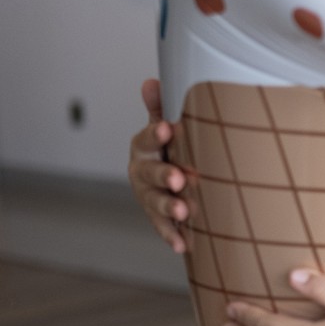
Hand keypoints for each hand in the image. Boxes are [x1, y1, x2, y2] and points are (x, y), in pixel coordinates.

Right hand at [127, 79, 190, 253]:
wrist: (165, 179)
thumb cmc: (168, 149)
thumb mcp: (163, 129)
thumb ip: (159, 108)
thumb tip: (151, 81)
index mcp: (143, 149)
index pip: (145, 140)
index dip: (153, 134)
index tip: (166, 129)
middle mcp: (141, 173)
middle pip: (149, 174)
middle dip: (163, 175)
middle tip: (179, 178)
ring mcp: (148, 197)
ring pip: (155, 202)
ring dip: (168, 207)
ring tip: (183, 211)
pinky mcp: (157, 218)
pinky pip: (163, 227)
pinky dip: (171, 236)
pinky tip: (183, 244)